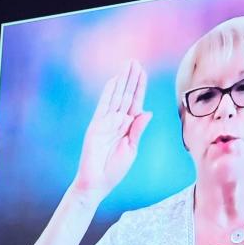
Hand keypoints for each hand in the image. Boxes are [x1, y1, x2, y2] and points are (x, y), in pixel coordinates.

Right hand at [72, 60, 152, 203]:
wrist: (97, 183)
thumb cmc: (114, 169)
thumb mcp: (131, 149)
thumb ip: (137, 130)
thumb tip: (146, 112)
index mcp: (128, 127)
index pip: (135, 103)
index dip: (139, 88)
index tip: (143, 73)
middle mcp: (117, 121)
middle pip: (125, 95)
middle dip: (131, 79)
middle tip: (135, 61)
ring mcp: (106, 122)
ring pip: (116, 96)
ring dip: (122, 81)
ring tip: (127, 65)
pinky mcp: (96, 126)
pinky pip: (104, 106)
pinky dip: (109, 93)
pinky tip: (114, 81)